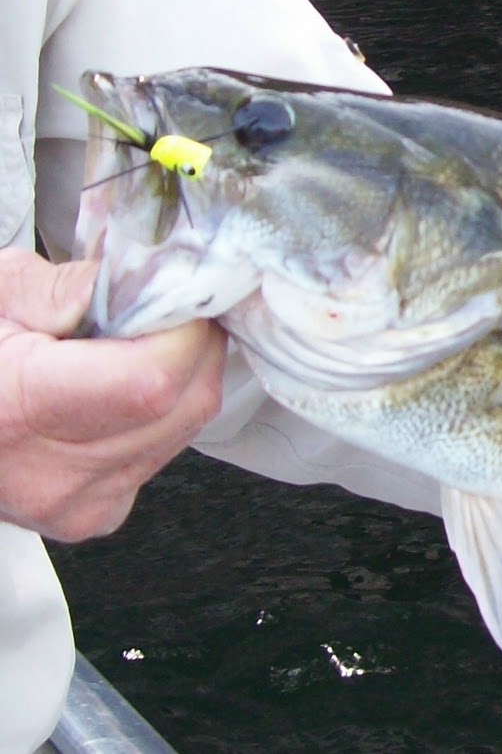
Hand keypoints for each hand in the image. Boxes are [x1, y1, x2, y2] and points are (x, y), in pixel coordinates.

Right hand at [0, 247, 225, 540]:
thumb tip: (147, 278)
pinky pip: (167, 449)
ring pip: (191, 422)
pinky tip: (119, 392)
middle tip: (154, 313)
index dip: (182, 326)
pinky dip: (165, 411)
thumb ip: (70, 284)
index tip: (173, 293)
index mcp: (19, 410)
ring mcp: (79, 503)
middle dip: (192, 341)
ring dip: (183, 374)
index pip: (154, 377)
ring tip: (127, 351)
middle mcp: (54, 475)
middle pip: (188, 398)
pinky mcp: (96, 514)